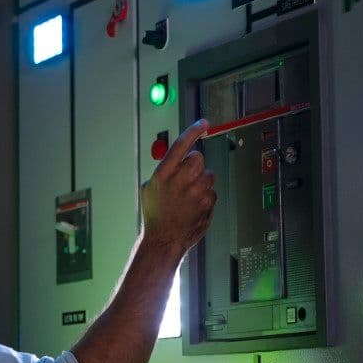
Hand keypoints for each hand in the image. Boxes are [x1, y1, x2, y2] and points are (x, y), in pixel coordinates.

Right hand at [140, 119, 216, 253]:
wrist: (164, 239)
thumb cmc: (155, 215)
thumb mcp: (149, 188)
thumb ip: (163, 171)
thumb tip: (175, 158)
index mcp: (163, 174)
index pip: (181, 145)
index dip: (193, 131)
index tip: (203, 123)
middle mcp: (180, 181)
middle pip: (198, 157)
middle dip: (194, 163)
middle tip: (186, 176)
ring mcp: (196, 192)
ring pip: (208, 174)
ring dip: (201, 181)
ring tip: (189, 195)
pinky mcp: (207, 203)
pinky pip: (212, 191)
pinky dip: (206, 196)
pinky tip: (194, 205)